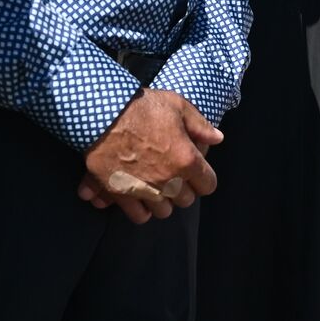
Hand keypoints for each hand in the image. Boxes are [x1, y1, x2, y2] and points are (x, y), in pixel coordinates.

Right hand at [83, 88, 220, 223]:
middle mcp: (167, 180)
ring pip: (163, 211)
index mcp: (186, 160)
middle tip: (175, 175)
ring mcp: (143, 190)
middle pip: (186, 200)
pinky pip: (138, 215)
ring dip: (162, 201)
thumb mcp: (178, 106)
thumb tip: (217, 138)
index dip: (204, 178)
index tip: (197, 172)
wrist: (102, 113)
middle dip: (183, 189)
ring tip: (156, 187)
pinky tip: (138, 195)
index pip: (208, 185)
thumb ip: (200, 125)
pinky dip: (140, 208)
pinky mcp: (119, 194)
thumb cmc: (142, 106)